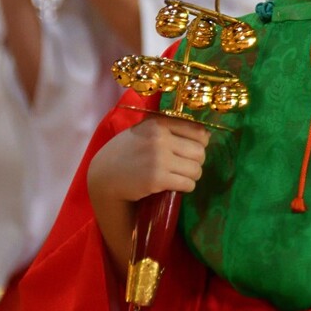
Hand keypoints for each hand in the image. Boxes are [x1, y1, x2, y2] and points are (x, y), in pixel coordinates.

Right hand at [88, 115, 209, 206]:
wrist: (104, 175)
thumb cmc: (126, 151)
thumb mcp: (145, 131)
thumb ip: (170, 129)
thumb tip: (206, 135)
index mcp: (158, 123)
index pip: (198, 131)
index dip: (201, 143)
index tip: (192, 151)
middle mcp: (160, 138)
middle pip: (200, 152)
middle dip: (197, 162)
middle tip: (186, 167)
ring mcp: (159, 159)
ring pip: (196, 169)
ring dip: (192, 176)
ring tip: (180, 177)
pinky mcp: (157, 179)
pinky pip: (187, 184)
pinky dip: (185, 187)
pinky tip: (175, 185)